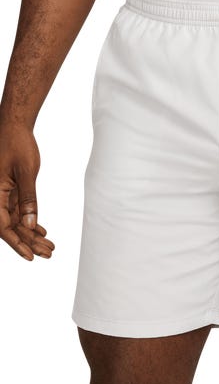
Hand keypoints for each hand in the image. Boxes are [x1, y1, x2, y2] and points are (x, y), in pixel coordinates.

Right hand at [0, 120, 54, 259]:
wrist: (13, 127)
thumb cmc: (18, 145)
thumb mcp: (26, 172)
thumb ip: (28, 199)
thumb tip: (30, 225)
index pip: (3, 226)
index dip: (17, 243)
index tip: (30, 257)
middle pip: (11, 227)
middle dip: (30, 242)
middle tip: (49, 254)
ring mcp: (2, 194)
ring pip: (16, 220)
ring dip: (32, 234)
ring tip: (50, 247)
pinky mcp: (9, 190)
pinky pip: (18, 211)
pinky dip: (30, 221)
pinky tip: (42, 232)